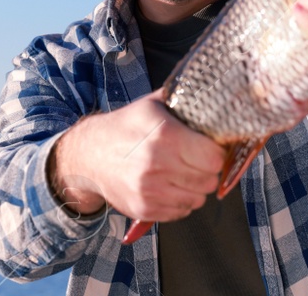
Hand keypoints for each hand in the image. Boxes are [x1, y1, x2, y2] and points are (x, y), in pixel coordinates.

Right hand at [49, 89, 223, 222]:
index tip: (207, 148)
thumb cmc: (126, 127)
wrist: (88, 155)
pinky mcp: (144, 208)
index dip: (215, 152)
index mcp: (165, 135)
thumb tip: (218, 96)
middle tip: (194, 161)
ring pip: (198, 198)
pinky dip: (180, 201)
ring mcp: (150, 189)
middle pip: (209, 179)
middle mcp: (157, 163)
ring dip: (194, 187)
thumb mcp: (152, 105)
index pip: (214, 157)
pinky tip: (167, 186)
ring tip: (180, 173)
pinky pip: (181, 211)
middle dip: (206, 170)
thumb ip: (185, 101)